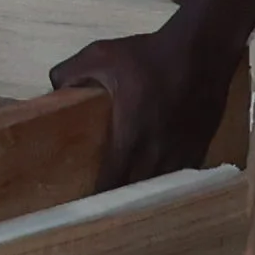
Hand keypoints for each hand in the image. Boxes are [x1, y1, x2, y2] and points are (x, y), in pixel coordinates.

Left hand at [47, 24, 231, 188]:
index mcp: (131, 135)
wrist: (202, 49)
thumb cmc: (149, 54)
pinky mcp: (201, 147)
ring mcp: (183, 152)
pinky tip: (161, 184)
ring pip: (163, 188)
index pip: (112, 182)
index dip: (98, 197)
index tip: (85, 204)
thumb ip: (69, 73)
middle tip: (105, 206)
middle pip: (137, 192)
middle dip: (121, 201)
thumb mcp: (100, 54)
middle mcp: (158, 152)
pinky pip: (184, 177)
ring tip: (131, 200)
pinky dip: (171, 183)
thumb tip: (52, 90)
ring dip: (147, 194)